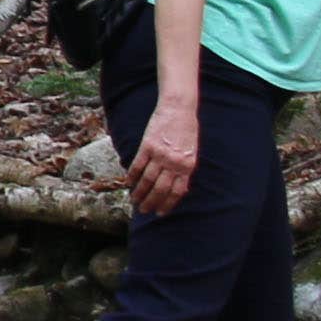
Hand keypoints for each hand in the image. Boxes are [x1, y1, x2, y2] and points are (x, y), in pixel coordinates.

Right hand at [127, 101, 203, 217]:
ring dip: (140, 192)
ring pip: (147, 180)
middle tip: (144, 210)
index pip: (176, 191)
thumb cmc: (187, 129)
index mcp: (187, 165)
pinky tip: (128, 183)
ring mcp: (160, 154)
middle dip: (151, 202)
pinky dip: (132, 176)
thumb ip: (185, 169)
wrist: (179, 108)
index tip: (160, 213)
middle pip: (160, 188)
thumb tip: (179, 188)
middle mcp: (173, 162)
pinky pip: (138, 165)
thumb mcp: (191, 151)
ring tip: (135, 200)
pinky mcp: (148, 146)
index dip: (167, 204)